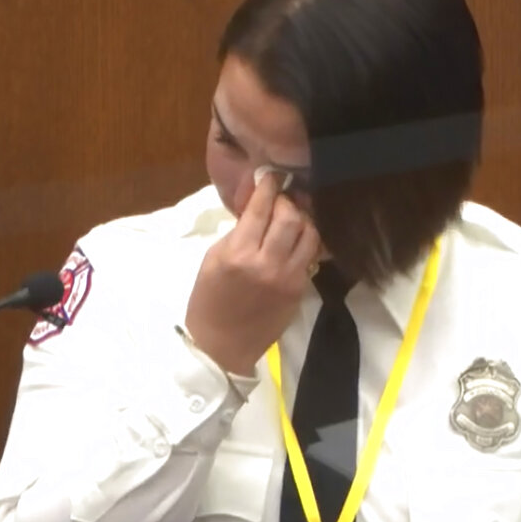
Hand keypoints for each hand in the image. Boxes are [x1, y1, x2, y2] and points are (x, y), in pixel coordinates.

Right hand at [185, 174, 320, 375]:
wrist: (222, 345)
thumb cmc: (209, 299)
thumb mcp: (214, 258)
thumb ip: (238, 231)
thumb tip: (256, 204)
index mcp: (238, 254)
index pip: (260, 210)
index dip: (268, 187)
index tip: (271, 176)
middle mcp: (267, 263)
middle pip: (291, 218)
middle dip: (287, 202)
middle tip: (281, 199)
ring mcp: (288, 278)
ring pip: (310, 235)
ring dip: (303, 220)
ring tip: (294, 217)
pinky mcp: (300, 290)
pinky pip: (311, 256)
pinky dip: (306, 243)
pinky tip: (298, 239)